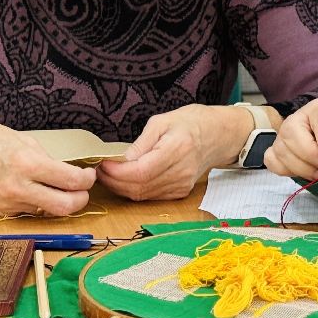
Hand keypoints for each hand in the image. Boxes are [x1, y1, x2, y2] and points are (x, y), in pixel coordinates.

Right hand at [0, 122, 96, 217]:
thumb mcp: (22, 139)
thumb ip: (45, 157)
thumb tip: (65, 169)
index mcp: (27, 164)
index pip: (71, 180)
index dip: (87, 179)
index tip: (88, 174)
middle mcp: (20, 188)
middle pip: (65, 207)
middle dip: (81, 199)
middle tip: (82, 189)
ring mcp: (10, 203)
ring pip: (49, 211)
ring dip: (60, 201)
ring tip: (58, 186)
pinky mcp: (3, 211)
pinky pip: (31, 210)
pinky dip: (40, 202)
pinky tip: (35, 189)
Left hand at [97, 105, 225, 200]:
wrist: (218, 135)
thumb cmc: (190, 123)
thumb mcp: (162, 121)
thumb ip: (141, 142)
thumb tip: (121, 160)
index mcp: (177, 149)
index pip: (141, 171)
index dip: (117, 172)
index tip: (103, 163)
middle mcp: (181, 172)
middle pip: (139, 187)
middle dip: (114, 181)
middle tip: (99, 170)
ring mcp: (182, 185)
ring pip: (142, 195)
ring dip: (121, 187)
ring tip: (109, 174)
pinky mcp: (180, 192)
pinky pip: (151, 196)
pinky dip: (134, 190)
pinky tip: (125, 179)